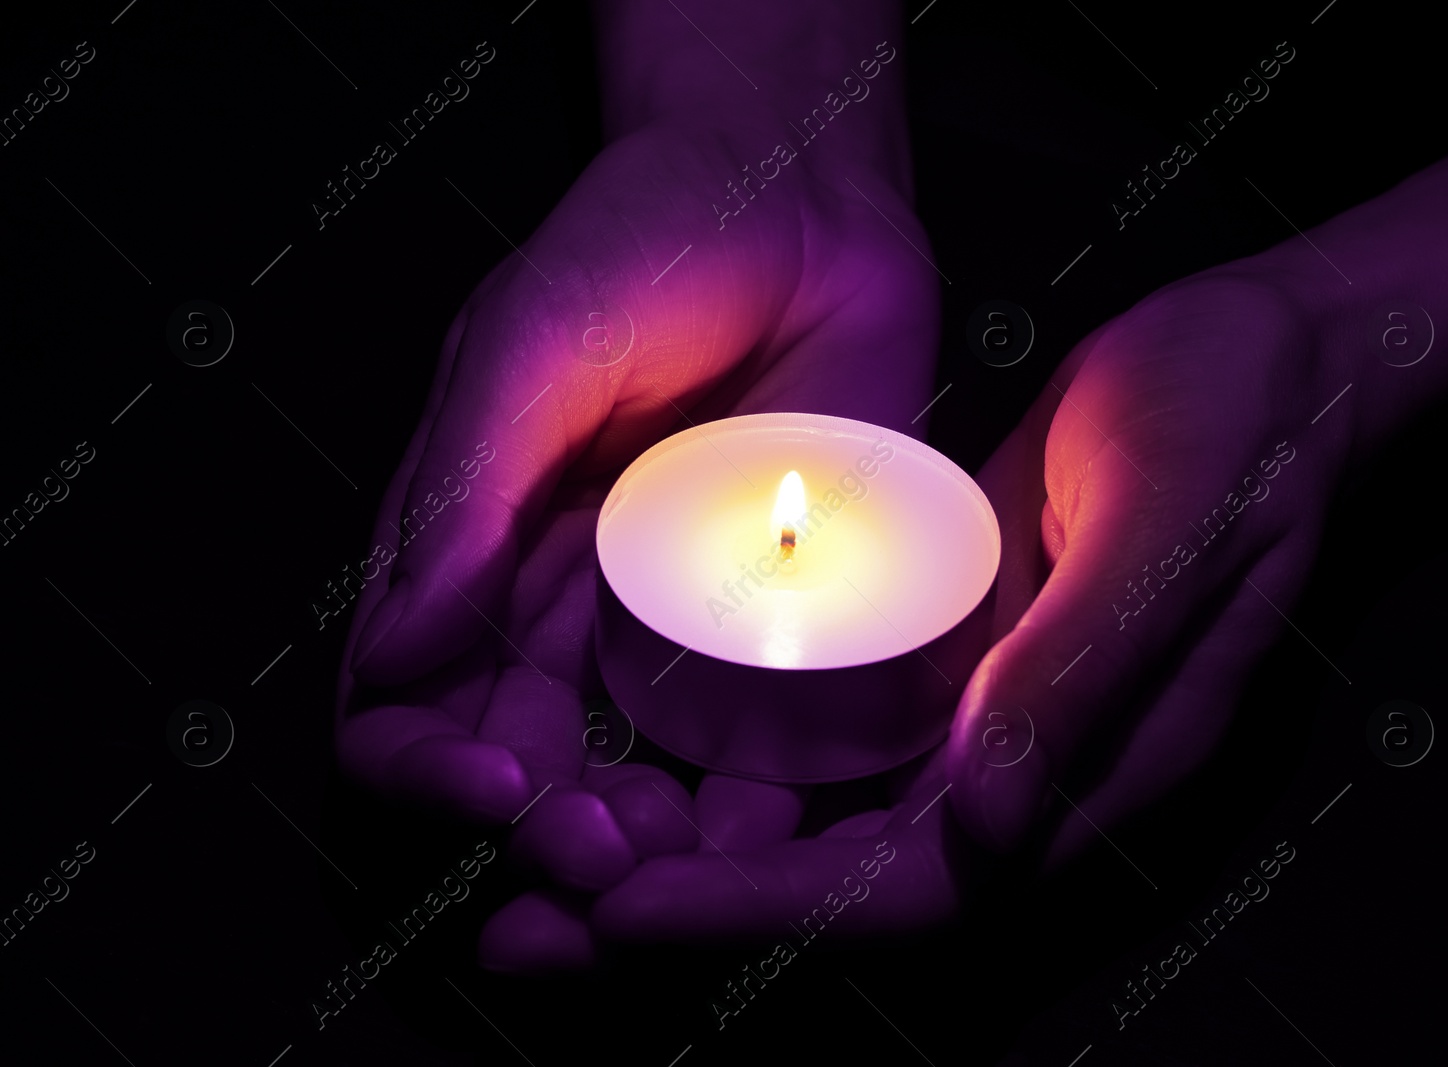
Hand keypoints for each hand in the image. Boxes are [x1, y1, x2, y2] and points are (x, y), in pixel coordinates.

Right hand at [330, 108, 941, 939]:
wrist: (803, 202)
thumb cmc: (644, 242)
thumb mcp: (531, 346)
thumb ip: (463, 495)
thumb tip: (395, 654)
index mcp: (470, 559)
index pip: (405, 706)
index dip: (425, 768)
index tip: (489, 784)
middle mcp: (563, 619)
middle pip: (524, 775)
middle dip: (545, 835)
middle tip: (597, 851)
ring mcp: (678, 634)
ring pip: (642, 787)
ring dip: (650, 853)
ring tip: (680, 864)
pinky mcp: (785, 629)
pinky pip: (768, 743)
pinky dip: (765, 804)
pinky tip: (781, 825)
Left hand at [552, 264, 1350, 957]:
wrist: (1263, 364)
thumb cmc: (1236, 431)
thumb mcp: (1167, 532)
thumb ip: (1078, 678)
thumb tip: (980, 832)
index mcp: (1088, 777)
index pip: (912, 889)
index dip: (765, 915)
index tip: (623, 910)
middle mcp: (1022, 778)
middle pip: (837, 887)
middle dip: (685, 911)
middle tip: (523, 923)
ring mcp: (976, 724)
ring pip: (815, 827)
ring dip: (682, 854)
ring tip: (541, 857)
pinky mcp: (943, 661)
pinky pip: (825, 742)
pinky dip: (726, 766)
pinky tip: (625, 754)